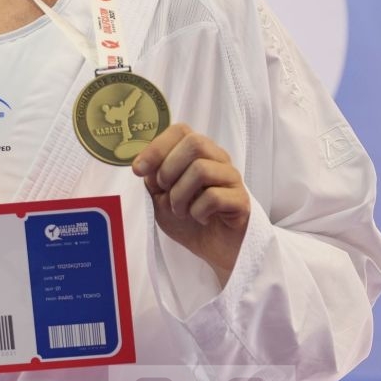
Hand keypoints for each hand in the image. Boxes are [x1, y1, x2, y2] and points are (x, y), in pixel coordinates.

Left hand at [133, 124, 250, 283]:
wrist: (214, 250)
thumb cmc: (189, 221)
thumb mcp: (161, 199)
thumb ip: (154, 180)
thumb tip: (145, 165)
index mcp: (198, 155)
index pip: (181, 131)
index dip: (157, 146)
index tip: (138, 170)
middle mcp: (218, 161)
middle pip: (195, 143)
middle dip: (169, 169)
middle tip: (165, 192)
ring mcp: (232, 179)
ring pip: (202, 169)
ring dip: (180, 195)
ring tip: (181, 211)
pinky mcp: (241, 201)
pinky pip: (214, 197)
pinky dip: (198, 211)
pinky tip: (202, 219)